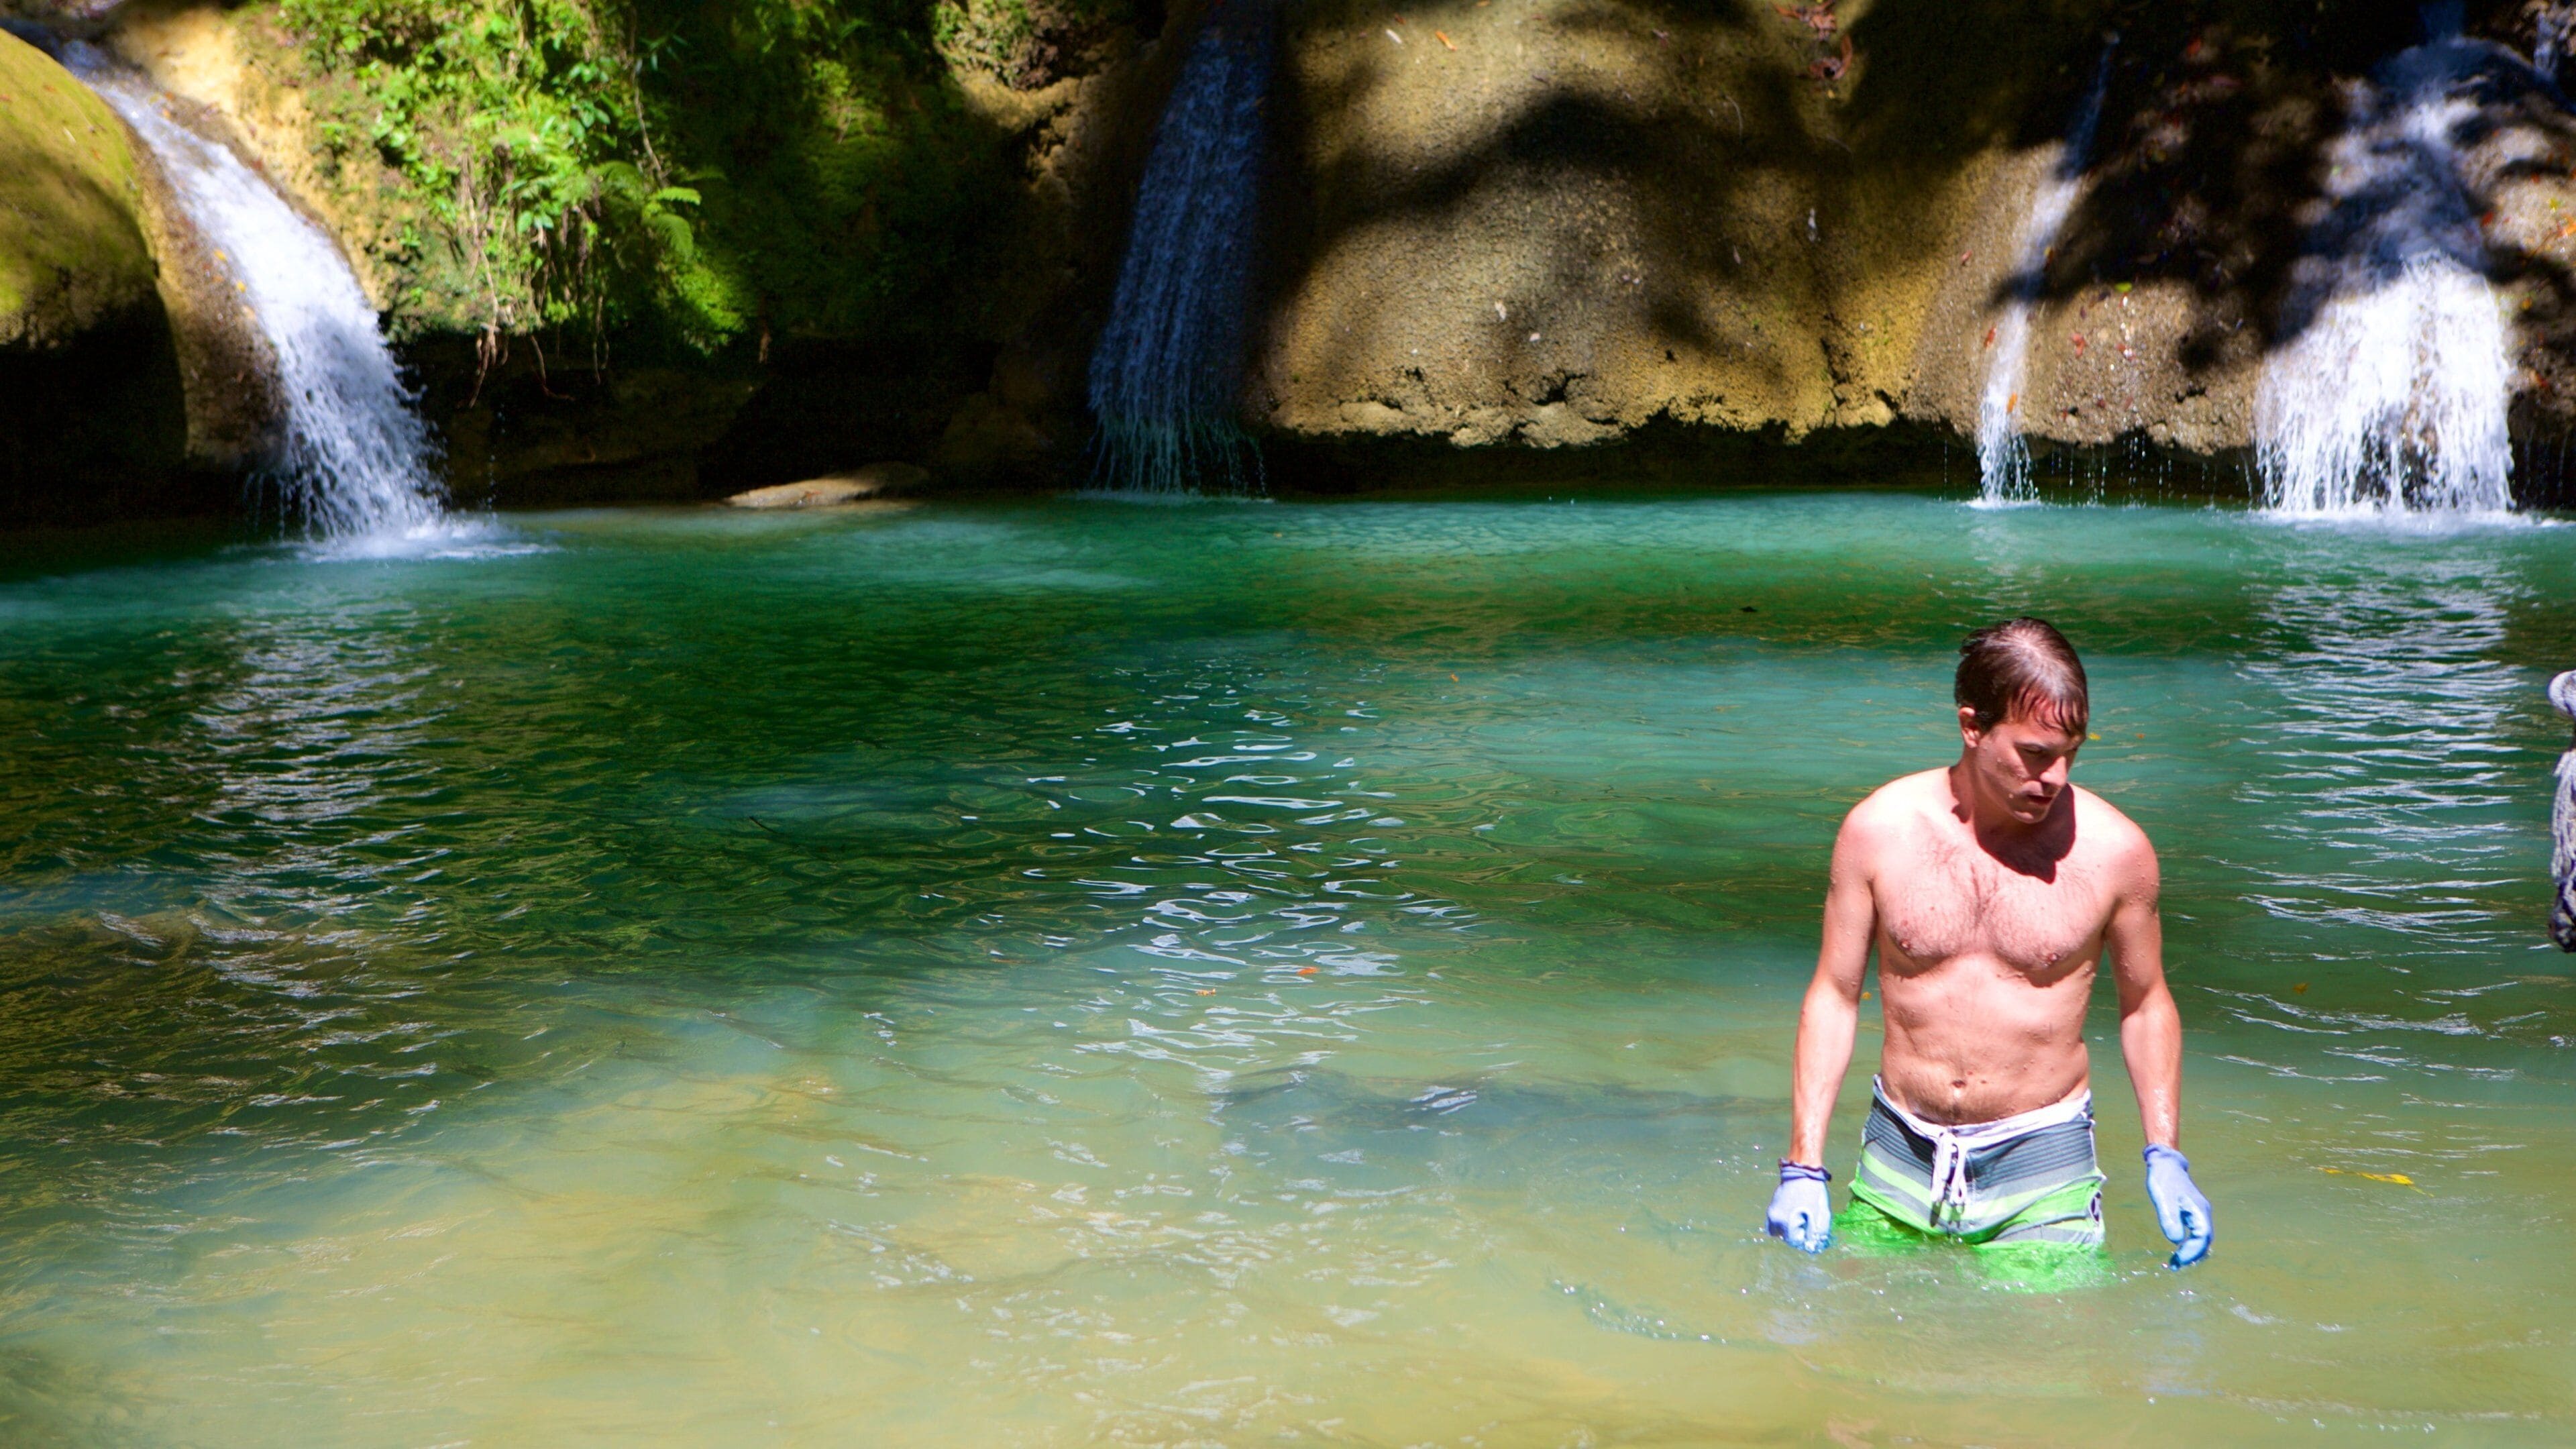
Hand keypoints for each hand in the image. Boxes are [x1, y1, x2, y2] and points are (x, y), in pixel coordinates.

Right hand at [1765, 1162, 1832, 1252]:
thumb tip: (1813, 1247)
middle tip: (1807, 1222)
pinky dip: (1783, 1222)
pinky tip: (1794, 1213)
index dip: (1805, 1238)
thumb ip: (1818, 1234)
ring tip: (1800, 1218)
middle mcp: (1774, 1219)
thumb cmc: (1814, 1192)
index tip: (1811, 1229)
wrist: (1802, 1170)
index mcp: (1786, 1223)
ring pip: (1778, 1231)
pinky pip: (1775, 1222)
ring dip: (1789, 1229)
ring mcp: (1771, 1212)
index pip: (1795, 1242)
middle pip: (1786, 1238)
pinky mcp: (1771, 1206)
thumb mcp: (1821, 1215)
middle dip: (1797, 1233)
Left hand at [2143, 1144, 2212, 1267]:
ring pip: (2201, 1238)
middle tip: (2175, 1266)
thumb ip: (2169, 1218)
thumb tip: (2176, 1241)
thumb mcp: (2163, 1199)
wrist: (2165, 1163)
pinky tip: (2178, 1250)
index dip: (2193, 1251)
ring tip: (2175, 1262)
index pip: (2203, 1237)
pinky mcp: (2191, 1213)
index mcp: (2199, 1210)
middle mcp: (2202, 1213)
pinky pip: (2195, 1233)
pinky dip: (2189, 1244)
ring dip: (2191, 1252)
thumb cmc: (2163, 1179)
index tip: (2179, 1260)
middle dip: (2192, 1255)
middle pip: (2205, 1241)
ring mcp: (2198, 1213)